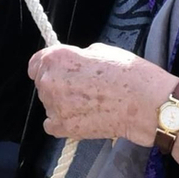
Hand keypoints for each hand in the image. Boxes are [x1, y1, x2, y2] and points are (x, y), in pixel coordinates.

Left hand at [27, 42, 178, 143]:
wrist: (143, 103)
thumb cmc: (128, 74)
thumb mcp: (100, 50)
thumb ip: (77, 57)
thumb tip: (71, 65)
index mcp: (57, 58)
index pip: (35, 63)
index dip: (47, 67)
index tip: (56, 71)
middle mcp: (50, 81)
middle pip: (43, 83)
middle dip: (58, 85)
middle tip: (81, 88)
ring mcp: (54, 106)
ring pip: (49, 103)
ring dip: (62, 103)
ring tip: (89, 103)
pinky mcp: (62, 127)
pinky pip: (52, 124)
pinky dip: (62, 122)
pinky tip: (81, 116)